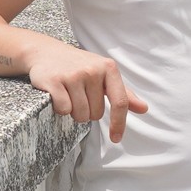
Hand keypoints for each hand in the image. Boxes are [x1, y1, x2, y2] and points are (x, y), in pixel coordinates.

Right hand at [26, 44, 147, 142]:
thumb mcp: (104, 74)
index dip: (119, 123)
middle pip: (96, 113)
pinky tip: (57, 95)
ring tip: (69, 95)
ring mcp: (73, 75)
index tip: (116, 138)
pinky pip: (64, 110)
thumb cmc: (79, 65)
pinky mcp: (55, 81)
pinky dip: (61, 108)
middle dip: (88, 112)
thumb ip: (123, 93)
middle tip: (79, 96)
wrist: (46, 52)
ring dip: (74, 112)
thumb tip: (144, 109)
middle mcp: (92, 70)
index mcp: (108, 68)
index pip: (120, 102)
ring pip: (80, 114)